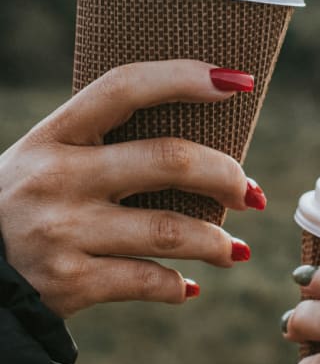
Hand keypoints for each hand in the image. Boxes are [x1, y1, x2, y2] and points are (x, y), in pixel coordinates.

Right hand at [0, 60, 262, 317]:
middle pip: (169, 160)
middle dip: (227, 175)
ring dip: (217, 242)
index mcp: (53, 135)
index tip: (237, 82)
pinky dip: (177, 286)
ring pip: (170, 230)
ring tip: (236, 249)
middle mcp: (57, 178)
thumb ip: (103, 144)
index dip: (184, 77)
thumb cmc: (24, 204)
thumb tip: (200, 152)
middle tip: (250, 192)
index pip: (124, 88)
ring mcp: (62, 232)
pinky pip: (147, 281)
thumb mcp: (45, 158)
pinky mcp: (68, 282)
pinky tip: (188, 285)